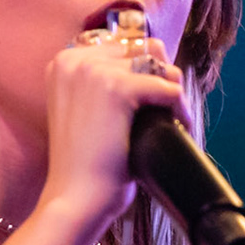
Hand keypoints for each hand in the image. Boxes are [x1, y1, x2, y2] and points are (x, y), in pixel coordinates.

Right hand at [39, 32, 182, 235]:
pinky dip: (180, 107)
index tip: (156, 96)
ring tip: (175, 118)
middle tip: (168, 108)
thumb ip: (108, 85)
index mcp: (64, 62)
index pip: (122, 46)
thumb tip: (160, 65)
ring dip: (173, 92)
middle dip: (161, 77)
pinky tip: (180, 126)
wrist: (75, 198)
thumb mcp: (88, 112)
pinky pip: (168, 87)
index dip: (146, 69)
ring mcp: (93, 71)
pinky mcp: (116, 88)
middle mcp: (74, 60)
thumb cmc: (85, 164)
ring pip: (158, 66)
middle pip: (143, 49)